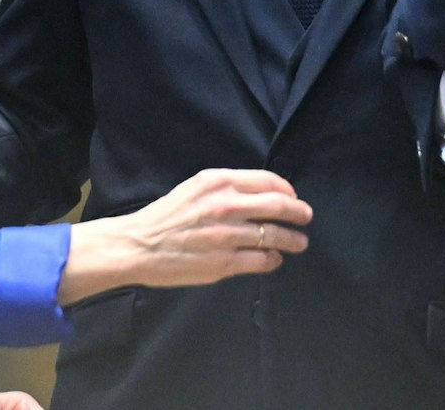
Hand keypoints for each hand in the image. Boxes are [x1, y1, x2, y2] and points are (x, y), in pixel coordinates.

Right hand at [58, 168, 311, 303]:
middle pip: (279, 205)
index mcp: (218, 182)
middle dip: (299, 212)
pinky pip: (262, 260)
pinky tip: (274, 259)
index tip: (293, 197)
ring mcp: (227, 236)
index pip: (269, 181)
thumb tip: (261, 194)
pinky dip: (273, 259)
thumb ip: (227, 188)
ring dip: (293, 239)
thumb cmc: (166, 215)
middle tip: (306, 217)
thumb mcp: (196, 188)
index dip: (288, 190)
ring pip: (275, 235)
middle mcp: (226, 205)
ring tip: (299, 242)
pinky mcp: (224, 263)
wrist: (138, 245)